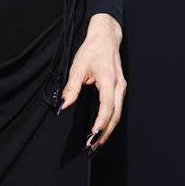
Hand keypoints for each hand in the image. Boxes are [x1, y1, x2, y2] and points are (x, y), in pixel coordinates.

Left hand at [59, 13, 125, 149]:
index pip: (107, 108)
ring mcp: (121, 88)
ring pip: (117, 114)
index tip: (91, 138)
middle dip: (104, 134)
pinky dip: (109, 121)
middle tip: (92, 148)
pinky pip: (116, 109)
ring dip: (107, 130)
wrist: (106, 37)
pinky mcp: (120, 89)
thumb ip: (71, 88)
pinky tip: (101, 129)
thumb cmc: (92, 50)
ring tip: (95, 143)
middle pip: (115, 116)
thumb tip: (63, 106)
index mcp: (109, 81)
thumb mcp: (77, 67)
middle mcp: (119, 86)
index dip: (100, 125)